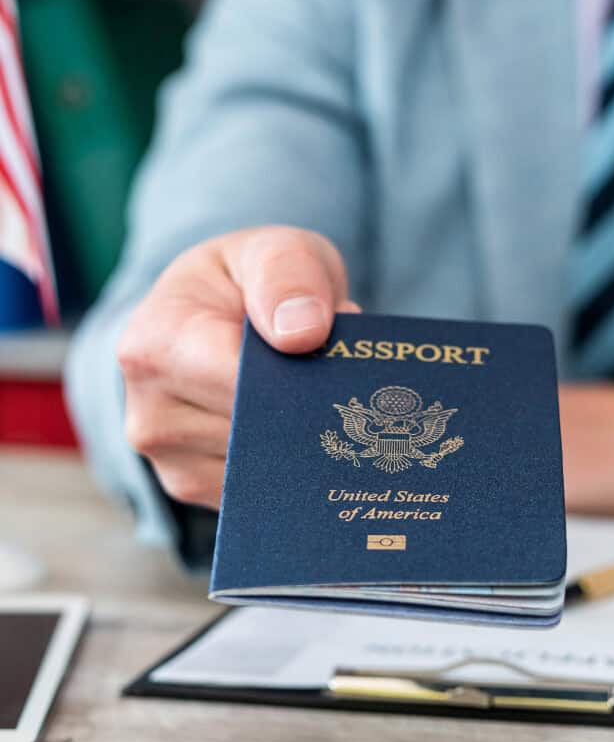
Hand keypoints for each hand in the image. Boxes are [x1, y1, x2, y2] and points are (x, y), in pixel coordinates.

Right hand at [117, 226, 358, 509]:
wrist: (210, 316)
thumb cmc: (244, 282)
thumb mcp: (272, 250)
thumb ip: (288, 275)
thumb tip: (303, 334)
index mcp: (154, 341)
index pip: (237, 381)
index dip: (295, 374)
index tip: (332, 357)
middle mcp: (148, 410)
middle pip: (255, 431)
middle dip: (305, 406)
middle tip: (337, 376)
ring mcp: (168, 459)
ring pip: (264, 466)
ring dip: (301, 436)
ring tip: (306, 390)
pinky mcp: (194, 488)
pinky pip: (260, 491)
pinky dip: (288, 462)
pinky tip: (292, 425)